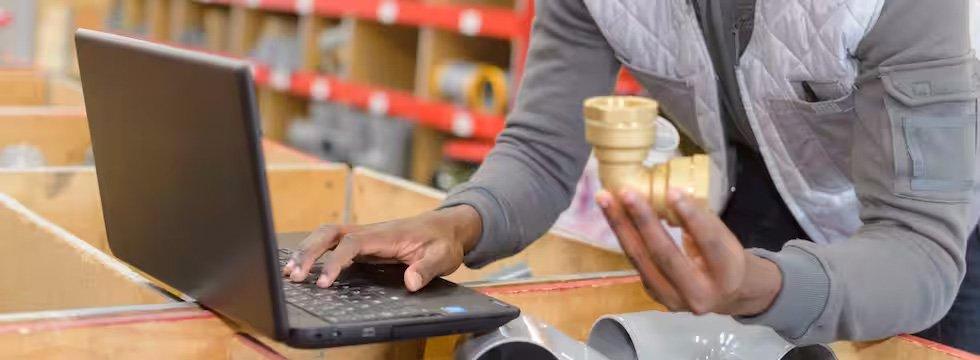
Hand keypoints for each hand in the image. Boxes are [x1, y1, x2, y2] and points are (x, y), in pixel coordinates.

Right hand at [281, 205, 481, 291]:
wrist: (446, 227)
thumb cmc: (443, 241)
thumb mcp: (443, 257)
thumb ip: (427, 268)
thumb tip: (411, 282)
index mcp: (385, 235)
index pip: (352, 243)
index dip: (335, 261)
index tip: (325, 281)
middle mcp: (370, 232)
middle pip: (330, 233)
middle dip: (309, 252)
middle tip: (294, 275)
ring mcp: (364, 236)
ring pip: (327, 235)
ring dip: (307, 251)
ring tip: (290, 272)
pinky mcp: (363, 243)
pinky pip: (333, 244)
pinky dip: (315, 252)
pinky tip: (303, 267)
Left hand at [596, 188, 781, 315]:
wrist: (726, 295)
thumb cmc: (726, 259)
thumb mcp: (725, 239)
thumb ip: (700, 221)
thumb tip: (670, 192)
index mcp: (727, 275)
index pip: (708, 243)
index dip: (690, 216)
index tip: (672, 191)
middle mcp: (699, 294)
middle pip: (665, 254)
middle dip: (643, 220)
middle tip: (626, 192)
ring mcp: (673, 299)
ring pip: (642, 260)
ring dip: (621, 226)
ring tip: (606, 199)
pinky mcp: (655, 296)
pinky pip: (636, 262)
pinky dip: (623, 236)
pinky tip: (613, 215)